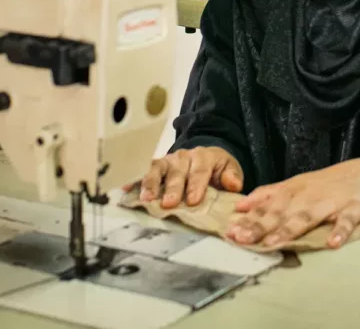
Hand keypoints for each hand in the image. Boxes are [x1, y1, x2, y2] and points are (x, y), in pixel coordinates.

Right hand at [129, 146, 243, 208]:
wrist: (203, 156)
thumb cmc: (215, 167)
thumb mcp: (229, 168)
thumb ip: (232, 176)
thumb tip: (233, 184)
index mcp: (203, 158)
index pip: (199, 172)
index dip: (196, 186)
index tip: (193, 200)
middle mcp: (183, 158)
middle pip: (177, 172)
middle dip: (172, 188)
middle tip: (168, 203)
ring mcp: (168, 161)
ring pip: (157, 170)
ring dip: (151, 184)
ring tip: (146, 199)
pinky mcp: (155, 166)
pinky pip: (144, 170)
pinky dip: (135, 179)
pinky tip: (127, 187)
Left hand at [225, 156, 359, 250]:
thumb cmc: (329, 183)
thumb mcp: (297, 184)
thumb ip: (269, 195)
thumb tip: (239, 206)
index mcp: (294, 190)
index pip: (267, 205)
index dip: (249, 219)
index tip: (230, 232)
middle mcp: (309, 195)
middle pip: (282, 213)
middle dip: (261, 226)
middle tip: (242, 239)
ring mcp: (332, 202)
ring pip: (308, 217)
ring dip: (290, 230)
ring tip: (273, 244)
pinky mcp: (356, 208)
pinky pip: (347, 221)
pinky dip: (340, 231)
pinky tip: (333, 243)